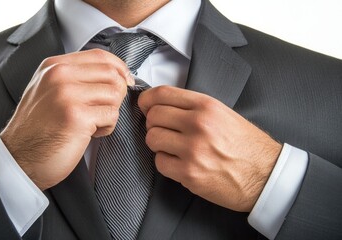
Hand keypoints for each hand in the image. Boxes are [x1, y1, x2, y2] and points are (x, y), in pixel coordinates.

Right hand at [1, 49, 133, 189]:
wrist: (20, 158)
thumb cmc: (37, 128)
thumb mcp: (49, 90)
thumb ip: (75, 77)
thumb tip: (114, 73)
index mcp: (54, 66)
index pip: (100, 55)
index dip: (119, 68)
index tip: (124, 80)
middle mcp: (59, 75)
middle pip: (112, 73)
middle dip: (117, 93)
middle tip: (104, 109)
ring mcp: (67, 95)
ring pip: (114, 94)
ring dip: (110, 112)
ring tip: (93, 123)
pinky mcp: (76, 116)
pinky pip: (111, 115)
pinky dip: (106, 127)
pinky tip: (90, 133)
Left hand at [138, 86, 281, 211]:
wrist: (266, 176)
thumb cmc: (247, 146)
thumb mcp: (224, 114)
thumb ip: (194, 107)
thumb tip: (163, 105)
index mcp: (206, 106)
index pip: (163, 93)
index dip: (147, 99)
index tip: (145, 105)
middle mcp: (198, 124)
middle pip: (153, 115)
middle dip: (153, 123)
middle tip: (163, 130)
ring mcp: (192, 149)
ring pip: (152, 138)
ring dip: (158, 143)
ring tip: (172, 147)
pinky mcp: (189, 172)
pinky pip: (159, 162)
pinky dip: (165, 162)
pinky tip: (179, 162)